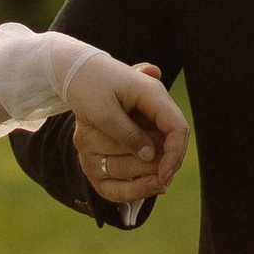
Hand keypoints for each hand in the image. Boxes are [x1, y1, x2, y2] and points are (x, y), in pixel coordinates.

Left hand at [67, 53, 186, 205]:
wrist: (76, 68)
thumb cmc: (86, 87)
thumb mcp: (103, 113)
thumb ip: (127, 134)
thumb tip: (151, 156)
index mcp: (152, 94)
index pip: (177, 128)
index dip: (174, 155)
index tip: (163, 177)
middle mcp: (154, 102)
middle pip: (172, 139)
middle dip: (165, 163)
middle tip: (156, 185)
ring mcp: (148, 110)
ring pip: (161, 142)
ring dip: (152, 162)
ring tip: (144, 179)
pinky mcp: (139, 118)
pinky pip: (149, 140)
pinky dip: (144, 156)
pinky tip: (137, 173)